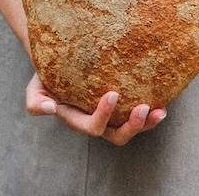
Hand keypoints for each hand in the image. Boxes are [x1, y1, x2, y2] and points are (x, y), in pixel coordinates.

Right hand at [26, 73, 166, 145]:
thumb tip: (49, 110)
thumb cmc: (47, 74)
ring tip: (160, 110)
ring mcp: (111, 114)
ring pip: (131, 127)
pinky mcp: (122, 103)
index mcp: (77, 119)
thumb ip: (35, 101)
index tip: (113, 93)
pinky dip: (151, 110)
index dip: (104, 115)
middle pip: (117, 135)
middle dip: (133, 126)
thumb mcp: (35, 87)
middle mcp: (96, 121)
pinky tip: (163, 98)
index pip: (93, 126)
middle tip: (144, 107)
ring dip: (147, 123)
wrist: (60, 61)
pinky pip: (137, 112)